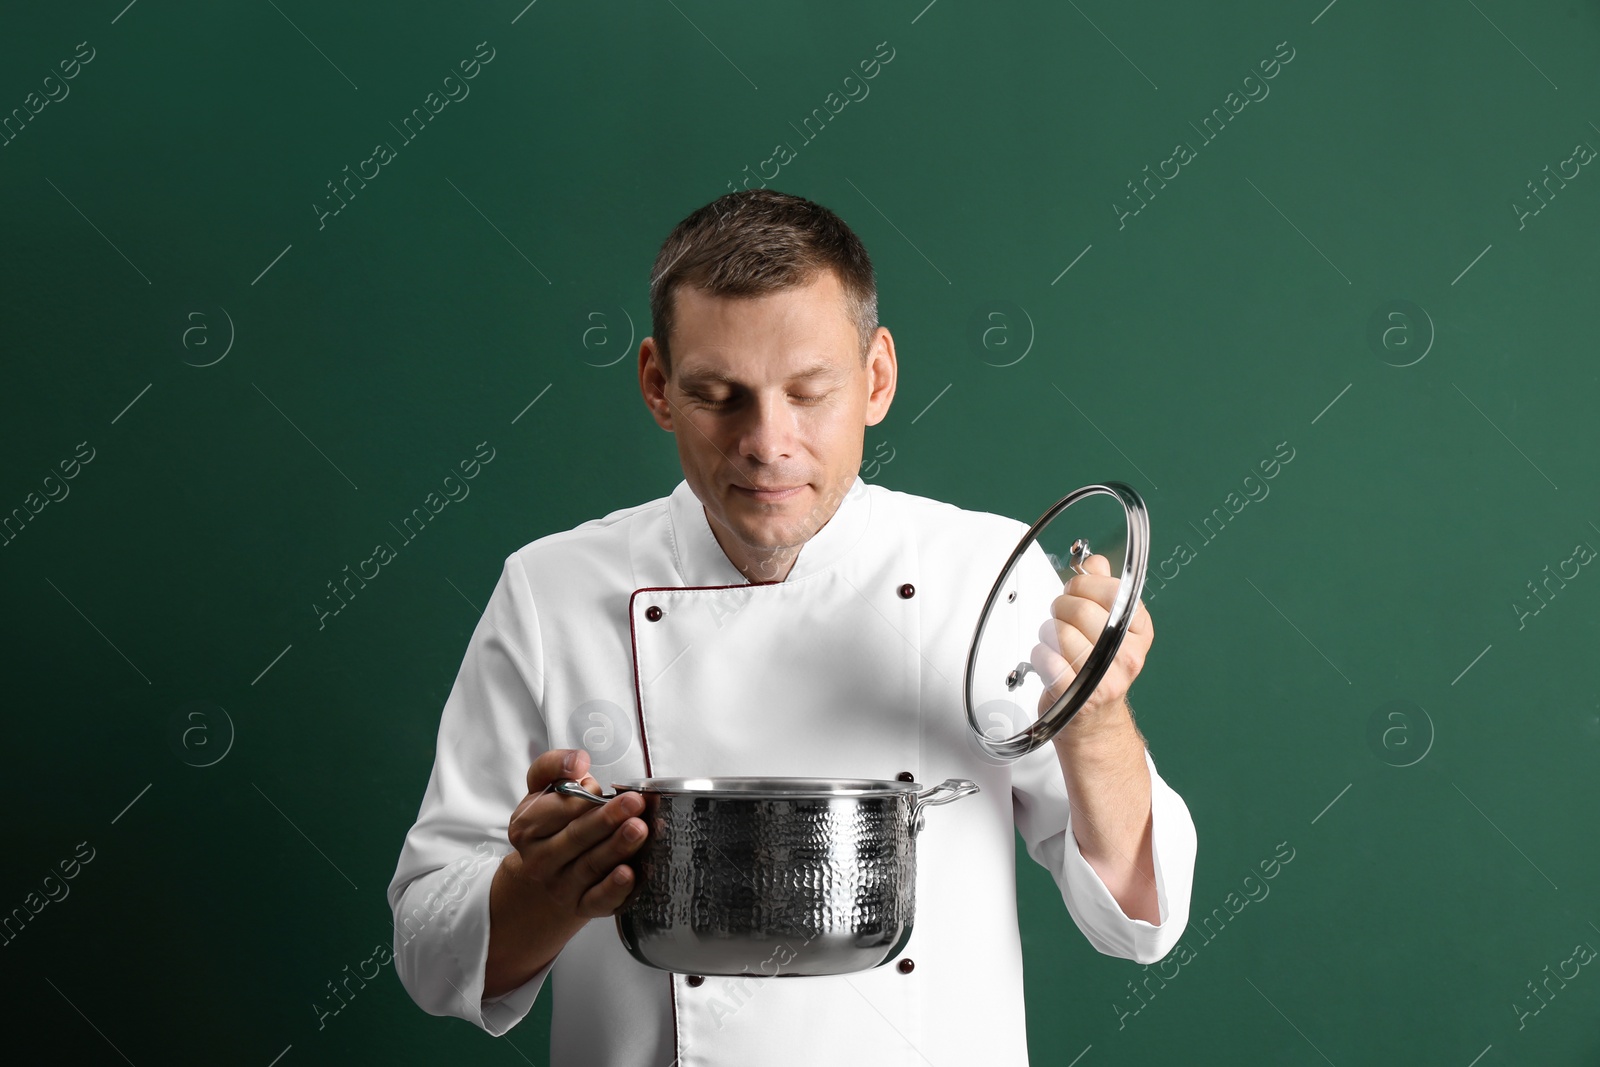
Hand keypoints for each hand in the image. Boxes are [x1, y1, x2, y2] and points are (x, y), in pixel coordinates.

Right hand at [484, 748, 648, 996]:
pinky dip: (614, 889)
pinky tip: (629, 874)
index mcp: (527, 828)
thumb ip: (554, 766)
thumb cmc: (552, 825)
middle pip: (576, 836)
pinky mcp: (582, 906)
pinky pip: (598, 900)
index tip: (600, 787)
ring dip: (617, 847)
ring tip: (639, 829)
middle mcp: (540, 860)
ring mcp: (561, 886)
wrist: (544, 878)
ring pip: (591, 865)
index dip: (581, 798)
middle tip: (634, 803)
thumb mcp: (543, 791)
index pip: (557, 810)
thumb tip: (578, 762)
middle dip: (606, 819)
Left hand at [1031, 553, 1153, 731]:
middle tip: (1060, 616)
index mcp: (1139, 632)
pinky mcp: (1078, 696)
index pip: (1113, 590)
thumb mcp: (1109, 626)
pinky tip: (1049, 661)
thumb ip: (1102, 588)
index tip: (1077, 591)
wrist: (1094, 720)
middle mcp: (1127, 655)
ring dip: (1048, 633)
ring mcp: (1105, 678)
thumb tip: (1095, 562)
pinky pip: (1047, 660)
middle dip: (1061, 607)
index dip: (1084, 584)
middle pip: (1081, 610)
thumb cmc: (1097, 669)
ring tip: (1054, 642)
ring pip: (1061, 633)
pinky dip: (1040, 655)